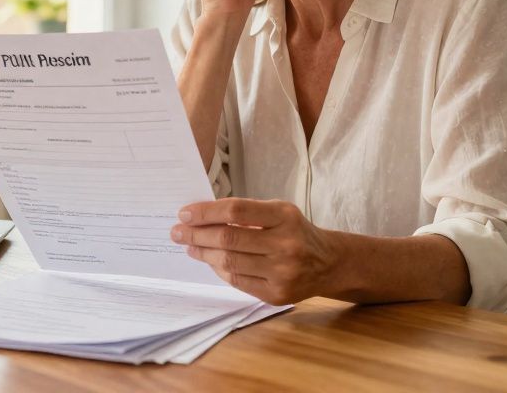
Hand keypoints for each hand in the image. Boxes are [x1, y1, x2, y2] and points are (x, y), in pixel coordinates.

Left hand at [171, 198, 340, 304]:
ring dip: (203, 254)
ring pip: (229, 263)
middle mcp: (286, 245)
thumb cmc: (295, 232)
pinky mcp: (277, 295)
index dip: (206, 212)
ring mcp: (282, 273)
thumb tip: (201, 218)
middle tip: (177, 232)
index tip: (184, 214)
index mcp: (284, 216)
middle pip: (228, 239)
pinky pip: (237, 281)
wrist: (329, 263)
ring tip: (189, 246)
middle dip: (196, 235)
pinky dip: (219, 270)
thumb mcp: (278, 212)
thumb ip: (245, 213)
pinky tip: (209, 261)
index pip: (236, 212)